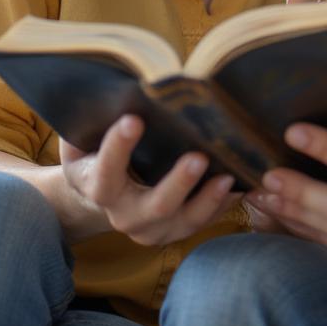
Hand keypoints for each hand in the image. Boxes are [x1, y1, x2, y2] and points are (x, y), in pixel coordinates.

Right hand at [59, 114, 238, 245]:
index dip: (118, 148)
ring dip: (209, 199)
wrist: (106, 194)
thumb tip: (109, 94)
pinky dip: (224, 204)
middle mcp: (127, 215)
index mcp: (101, 188)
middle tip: (198, 157)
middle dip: (179, 183)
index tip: (133, 119)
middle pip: (156, 205)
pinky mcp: (179, 231)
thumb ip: (91, 124)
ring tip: (229, 176)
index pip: (106, 171)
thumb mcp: (85, 142)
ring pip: (186, 220)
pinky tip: (241, 184)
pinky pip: (206, 221)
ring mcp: (155, 228)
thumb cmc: (98, 156)